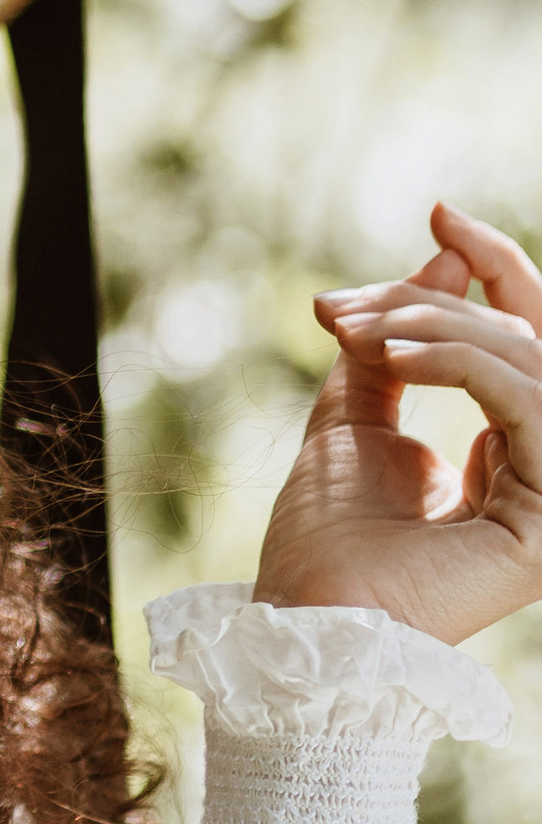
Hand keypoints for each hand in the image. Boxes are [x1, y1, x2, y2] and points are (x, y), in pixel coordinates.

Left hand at [253, 202, 541, 643]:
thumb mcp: (356, 412)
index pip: (526, 341)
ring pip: (531, 363)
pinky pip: (531, 404)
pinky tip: (400, 357)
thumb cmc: (323, 535)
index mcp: (512, 451)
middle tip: (358, 299)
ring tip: (364, 332)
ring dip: (441, 328)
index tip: (440, 211)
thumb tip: (443, 253)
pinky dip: (463, 364)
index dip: (496, 269)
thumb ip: (396, 344)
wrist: (305, 612)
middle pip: (531, 341)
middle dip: (446, 296)